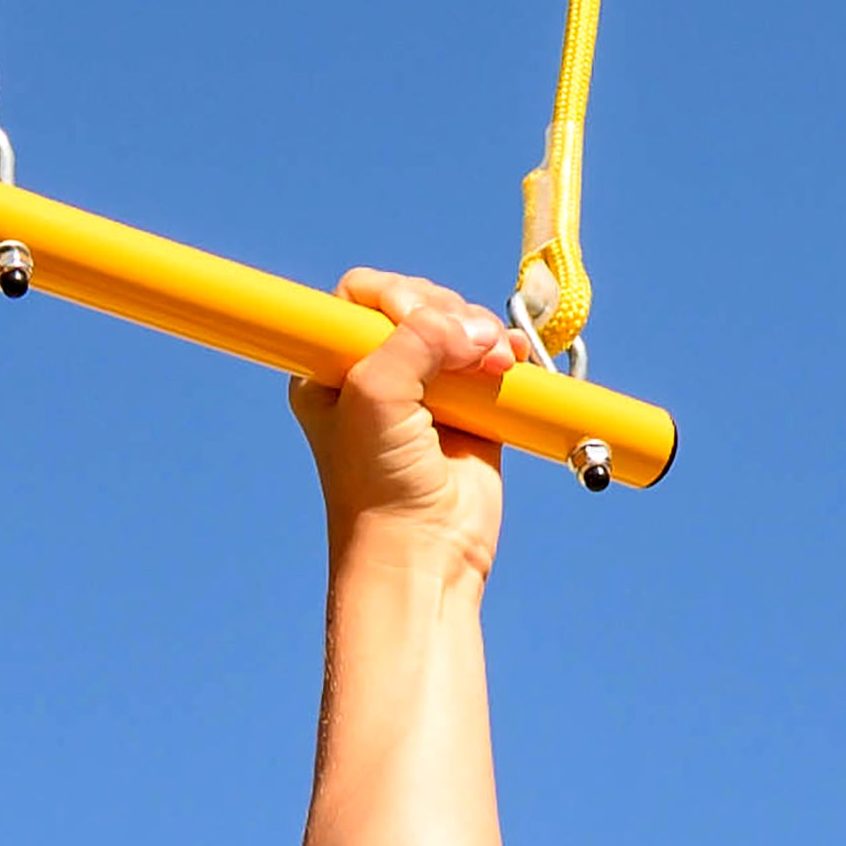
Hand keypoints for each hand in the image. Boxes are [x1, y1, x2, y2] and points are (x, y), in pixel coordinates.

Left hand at [290, 272, 517, 577]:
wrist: (424, 550)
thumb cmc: (378, 484)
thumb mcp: (375, 394)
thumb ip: (414, 338)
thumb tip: (470, 327)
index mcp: (333, 367)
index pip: (361, 295)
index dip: (394, 294)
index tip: (413, 319)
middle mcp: (378, 373)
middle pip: (418, 303)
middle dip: (446, 313)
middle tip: (461, 348)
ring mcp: (427, 390)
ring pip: (459, 327)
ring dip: (480, 333)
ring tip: (492, 363)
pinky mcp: (471, 410)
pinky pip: (492, 360)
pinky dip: (506, 351)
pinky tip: (511, 360)